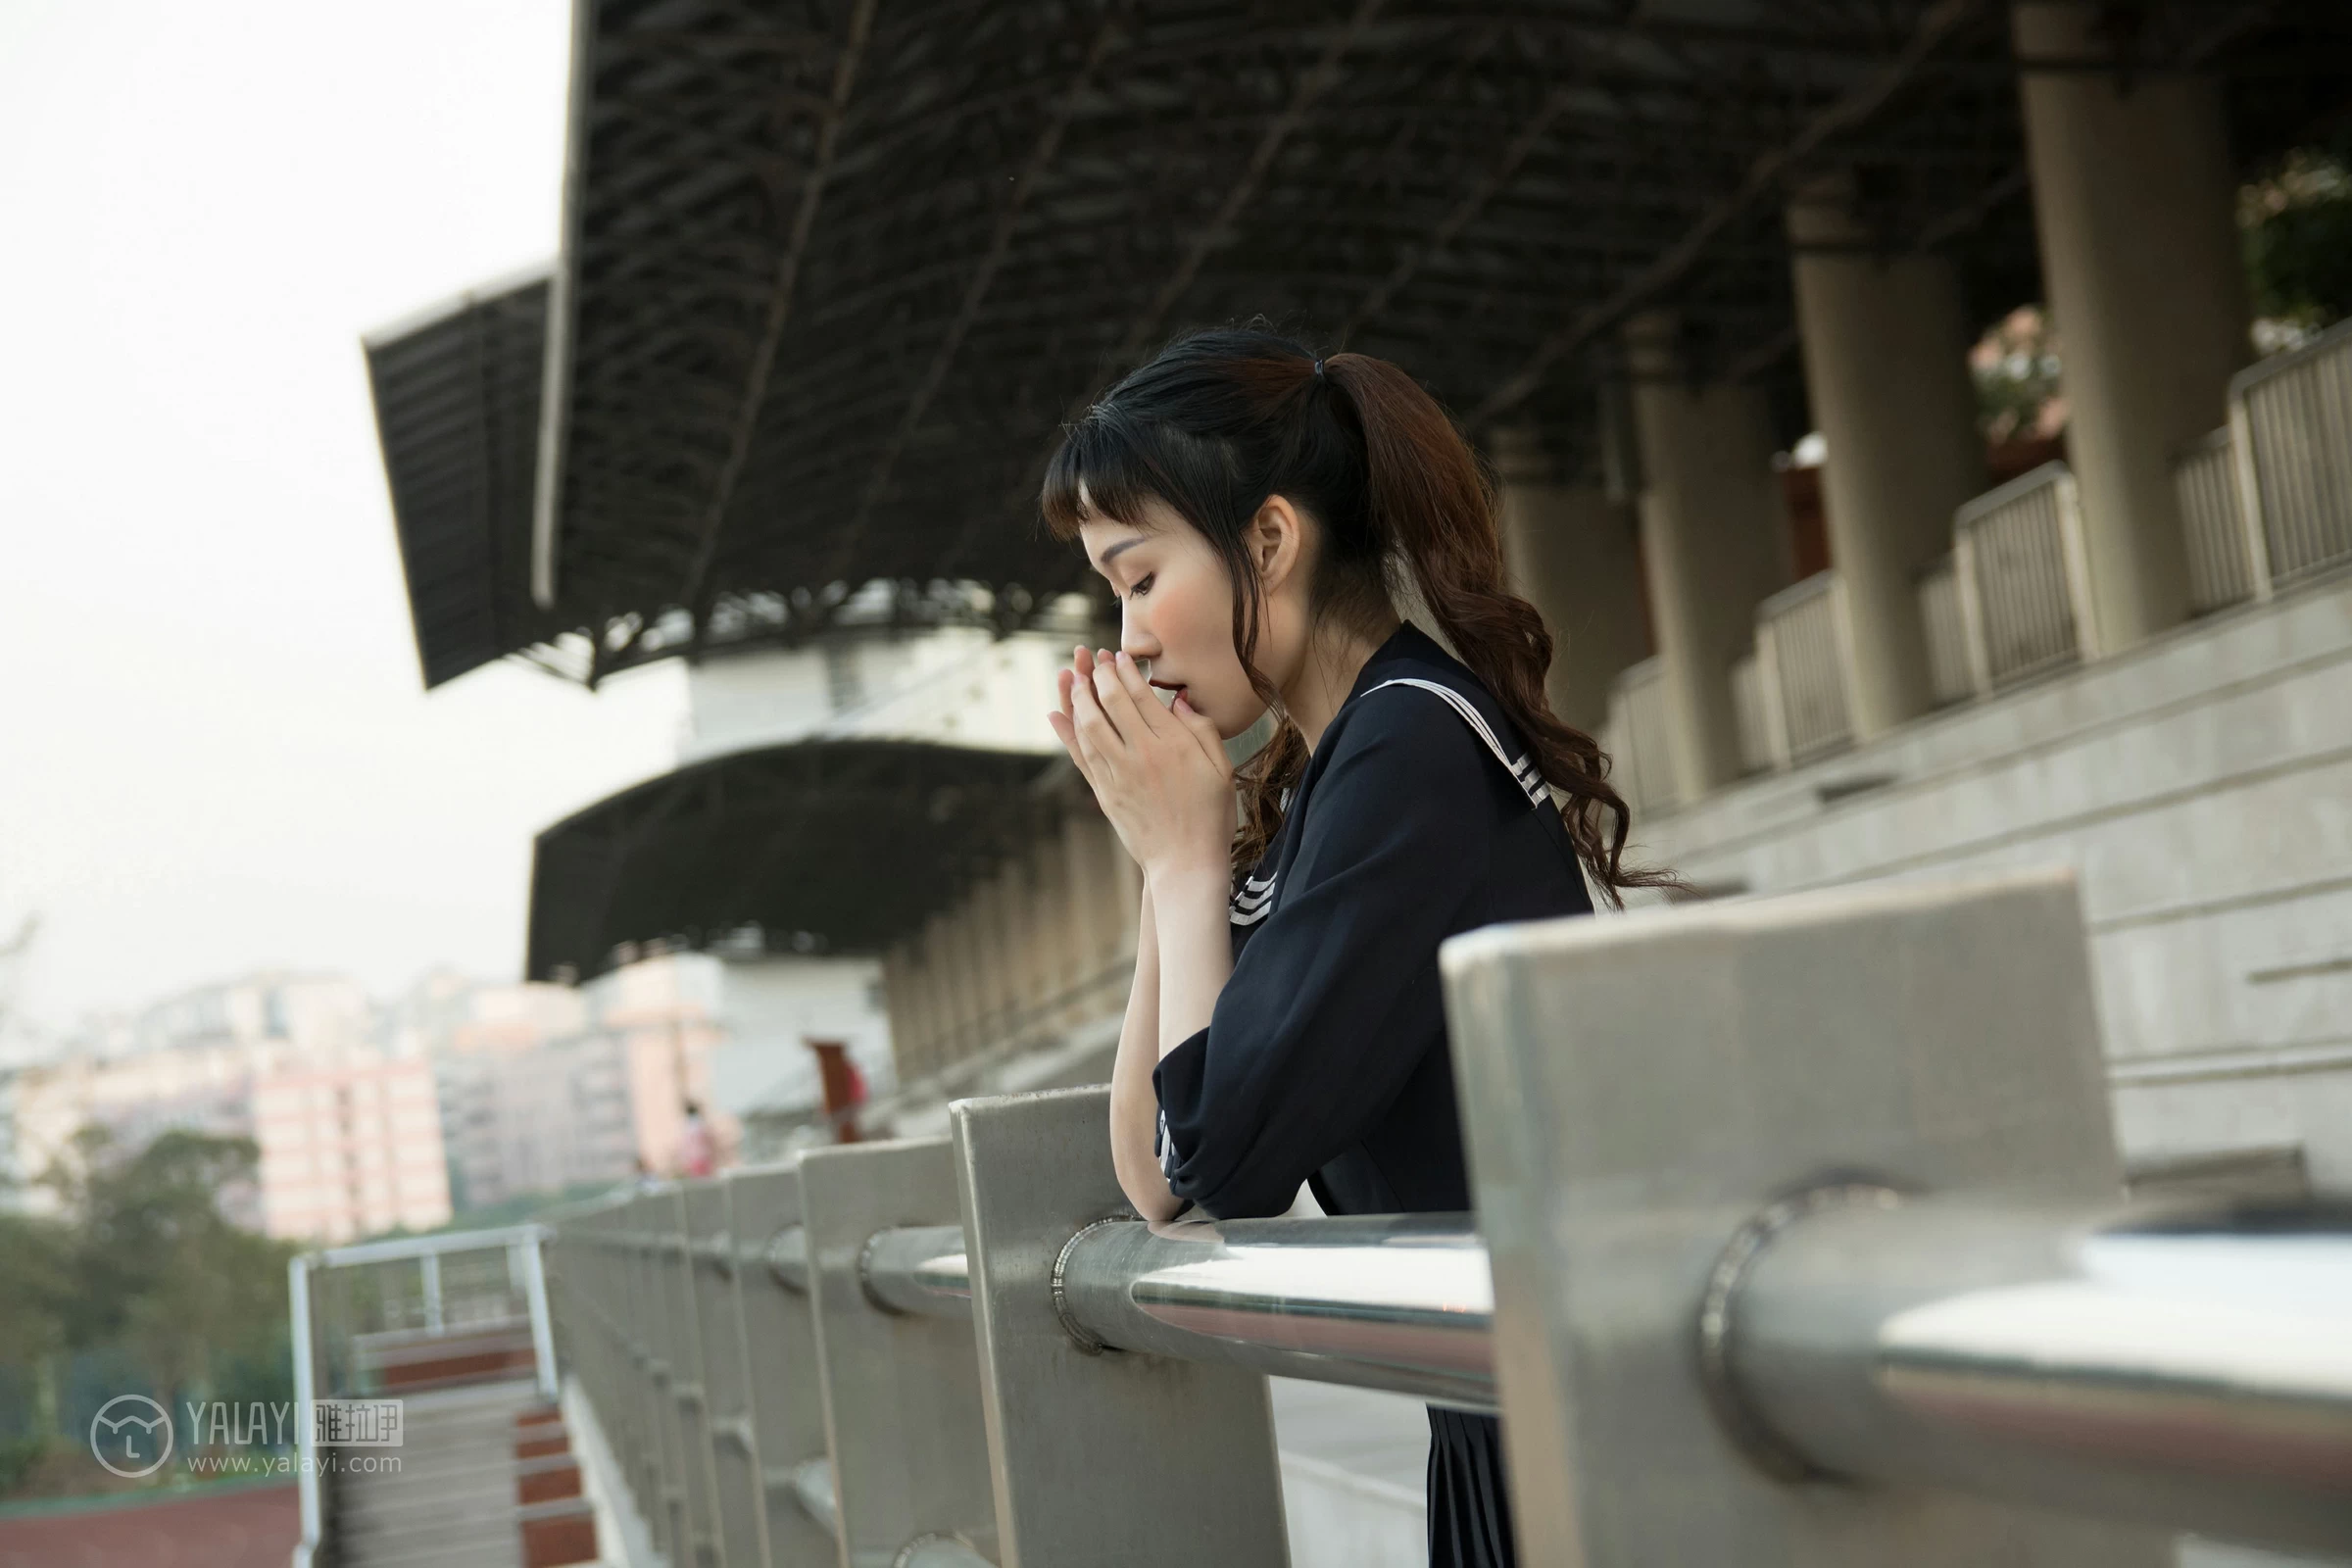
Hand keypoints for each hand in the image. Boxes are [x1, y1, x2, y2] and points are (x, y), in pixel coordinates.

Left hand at [1047, 646, 1233, 883]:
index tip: (1118, 655)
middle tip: (1093, 658)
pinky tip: (1055, 714)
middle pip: (1111, 704)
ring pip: (1089, 726)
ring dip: (1078, 697)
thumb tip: (1177, 700)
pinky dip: (1065, 733)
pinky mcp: (1105, 794)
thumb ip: (1202, 730)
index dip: (1125, 671)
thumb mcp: (1221, 770)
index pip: (1141, 696)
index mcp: (1174, 745)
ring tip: (1073, 676)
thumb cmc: (1211, 816)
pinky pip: (1080, 757)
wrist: (1186, 863)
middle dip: (1099, 675)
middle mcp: (1142, 755)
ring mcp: (1119, 775)